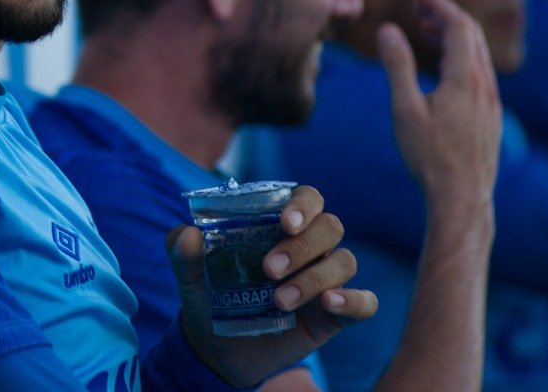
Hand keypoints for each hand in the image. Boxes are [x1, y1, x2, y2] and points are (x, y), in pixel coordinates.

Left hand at [166, 186, 378, 385]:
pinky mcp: (335, 314)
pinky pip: (365, 302)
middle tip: (268, 270)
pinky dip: (355, 301)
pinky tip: (330, 304)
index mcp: (281, 226)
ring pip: (344, 262)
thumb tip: (188, 235)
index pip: (308, 198)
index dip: (303, 204)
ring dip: (314, 278)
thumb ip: (183, 252)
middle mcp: (310, 247)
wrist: (217, 349)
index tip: (284, 221)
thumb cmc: (210, 297)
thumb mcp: (190, 275)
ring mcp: (326, 279)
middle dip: (301, 246)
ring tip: (279, 301)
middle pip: (330, 227)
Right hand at [378, 0, 500, 222]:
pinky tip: (443, 68)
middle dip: (445, 13)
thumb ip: (397, 66)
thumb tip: (388, 29)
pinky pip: (480, 72)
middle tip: (418, 5)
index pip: (459, 25)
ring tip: (427, 30)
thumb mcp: (404, 109)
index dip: (439, 4)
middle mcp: (485, 86)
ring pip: (478, 54)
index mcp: (465, 79)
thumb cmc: (429, 157)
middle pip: (472, 34)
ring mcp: (492, 102)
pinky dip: (461, 56)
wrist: (462, 199)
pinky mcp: (491, 117)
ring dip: (454, 35)